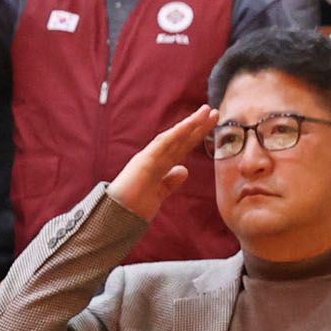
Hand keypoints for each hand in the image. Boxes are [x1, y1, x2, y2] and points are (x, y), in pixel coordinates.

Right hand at [104, 104, 213, 222]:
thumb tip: (184, 170)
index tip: (210, 125)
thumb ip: (170, 182)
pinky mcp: (144, 161)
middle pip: (180, 139)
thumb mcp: (158, 194)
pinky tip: (190, 125)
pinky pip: (163, 145)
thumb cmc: (133, 209)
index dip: (196, 136)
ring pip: (174, 137)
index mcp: (157, 166)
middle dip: (198, 126)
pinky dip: (177, 134)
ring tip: (207, 111)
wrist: (116, 219)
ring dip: (191, 124)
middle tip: (214, 112)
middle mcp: (153, 157)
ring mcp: (148, 158)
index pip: (180, 148)